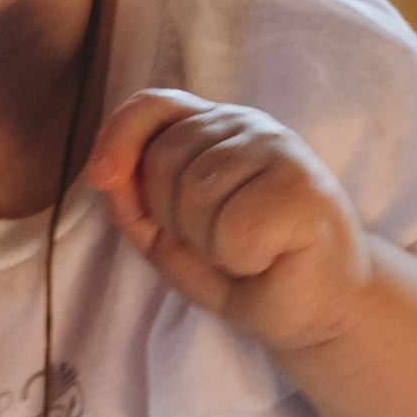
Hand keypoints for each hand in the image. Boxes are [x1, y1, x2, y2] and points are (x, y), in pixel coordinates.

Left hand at [90, 90, 368, 350]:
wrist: (313, 310)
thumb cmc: (243, 270)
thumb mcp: (169, 239)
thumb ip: (134, 203)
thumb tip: (109, 173)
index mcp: (214, 129)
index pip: (153, 106)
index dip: (119, 136)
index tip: (103, 177)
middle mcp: (248, 127)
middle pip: (164, 159)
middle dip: (174, 220)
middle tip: (217, 243)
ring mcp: (281, 151)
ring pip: (197, 194)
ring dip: (210, 244)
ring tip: (245, 252)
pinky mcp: (304, 188)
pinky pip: (235, 228)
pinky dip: (242, 259)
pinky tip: (270, 257)